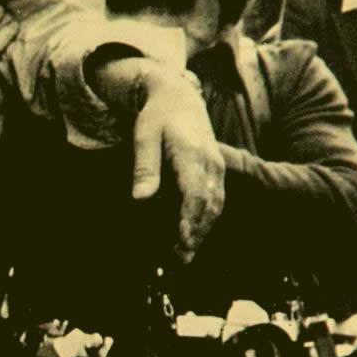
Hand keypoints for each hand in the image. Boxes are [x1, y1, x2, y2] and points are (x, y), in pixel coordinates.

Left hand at [101, 61, 222, 262]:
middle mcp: (210, 163)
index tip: (181, 242)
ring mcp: (216, 166)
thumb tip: (140, 199)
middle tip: (181, 260)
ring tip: (186, 254)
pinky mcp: (215, 169)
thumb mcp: (143, 137)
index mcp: (192, 155)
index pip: (194, 194)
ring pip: (216, 205)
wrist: (177, 97)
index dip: (189, 220)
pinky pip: (217, 198)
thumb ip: (145, 168)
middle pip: (208, 205)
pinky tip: (194, 234)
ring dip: (203, 230)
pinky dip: (207, 218)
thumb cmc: (156, 117)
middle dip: (196, 234)